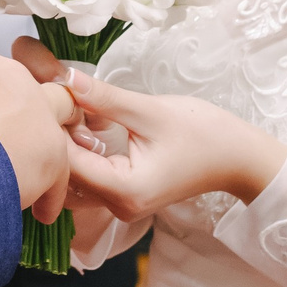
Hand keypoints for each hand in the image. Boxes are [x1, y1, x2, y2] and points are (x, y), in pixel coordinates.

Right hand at [0, 41, 76, 219]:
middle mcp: (8, 73)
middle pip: (25, 87)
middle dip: (20, 113)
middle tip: (7, 146)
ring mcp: (34, 108)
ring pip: (59, 114)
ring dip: (49, 141)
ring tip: (37, 170)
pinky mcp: (51, 148)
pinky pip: (62, 167)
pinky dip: (51, 191)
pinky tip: (38, 211)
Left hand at [60, 71, 286, 220]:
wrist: (238, 158)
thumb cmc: (203, 134)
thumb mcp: (151, 110)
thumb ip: (104, 98)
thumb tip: (65, 80)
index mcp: (125, 191)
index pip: (68, 164)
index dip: (53, 131)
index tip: (47, 99)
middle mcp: (119, 207)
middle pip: (66, 177)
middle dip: (56, 140)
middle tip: (55, 103)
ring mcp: (122, 205)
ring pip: (75, 180)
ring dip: (68, 148)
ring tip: (72, 114)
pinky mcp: (126, 196)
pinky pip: (91, 179)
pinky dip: (83, 155)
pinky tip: (86, 127)